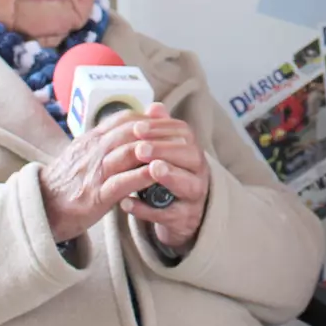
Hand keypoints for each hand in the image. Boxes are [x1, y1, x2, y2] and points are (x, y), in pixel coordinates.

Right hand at [38, 111, 178, 242]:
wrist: (40, 208)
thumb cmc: (66, 183)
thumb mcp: (83, 155)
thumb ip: (105, 141)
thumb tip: (126, 129)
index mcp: (90, 140)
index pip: (123, 120)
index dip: (147, 119)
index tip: (166, 123)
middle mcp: (92, 151)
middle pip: (130, 132)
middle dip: (157, 132)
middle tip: (180, 136)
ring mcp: (94, 173)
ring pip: (128, 153)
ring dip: (154, 151)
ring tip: (176, 153)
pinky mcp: (95, 196)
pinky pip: (123, 182)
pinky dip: (142, 177)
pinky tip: (158, 176)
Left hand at [119, 103, 208, 252]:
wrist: (180, 214)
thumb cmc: (170, 177)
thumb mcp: (166, 153)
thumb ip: (161, 131)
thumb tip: (154, 106)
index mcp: (192, 151)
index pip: (184, 134)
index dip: (162, 129)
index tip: (138, 128)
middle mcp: (198, 171)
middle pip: (191, 156)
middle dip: (165, 150)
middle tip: (141, 148)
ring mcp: (194, 196)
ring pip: (188, 185)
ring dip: (170, 176)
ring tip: (151, 169)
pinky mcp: (184, 218)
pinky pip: (168, 214)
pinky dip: (147, 210)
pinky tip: (127, 203)